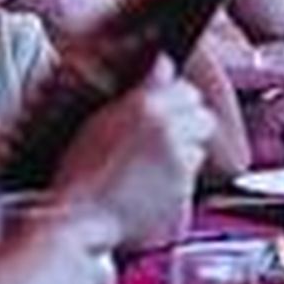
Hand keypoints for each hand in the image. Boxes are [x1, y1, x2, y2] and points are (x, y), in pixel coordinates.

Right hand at [54, 58, 215, 248]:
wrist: (81, 219)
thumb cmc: (81, 173)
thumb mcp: (100, 120)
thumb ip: (141, 90)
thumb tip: (164, 64)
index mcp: (146, 106)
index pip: (186, 89)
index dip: (176, 101)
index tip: (164, 112)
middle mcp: (169, 130)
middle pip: (202, 116)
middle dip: (188, 125)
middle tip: (161, 141)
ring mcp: (179, 161)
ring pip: (199, 146)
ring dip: (185, 152)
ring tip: (152, 167)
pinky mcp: (185, 189)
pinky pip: (193, 176)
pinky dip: (179, 179)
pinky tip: (152, 187)